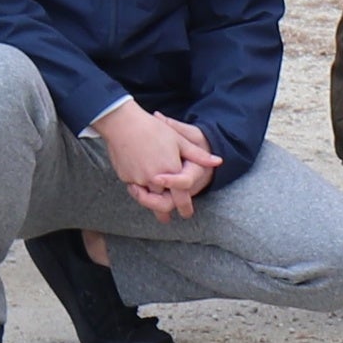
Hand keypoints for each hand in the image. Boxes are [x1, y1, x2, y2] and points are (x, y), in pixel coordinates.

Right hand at [98, 101, 220, 221]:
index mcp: (172, 169)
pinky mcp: (125, 177)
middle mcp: (155, 178)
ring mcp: (138, 179)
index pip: (181, 196)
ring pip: (146, 197)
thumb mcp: (179, 140)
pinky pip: (134, 187)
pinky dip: (138, 188)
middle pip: (162, 202)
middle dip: (163, 212)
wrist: (123, 124)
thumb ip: (198, 155)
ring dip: (150, 201)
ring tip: (151, 203)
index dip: (185, 207)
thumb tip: (218, 162)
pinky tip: (139, 185)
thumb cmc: (154, 130)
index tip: (186, 214)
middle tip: (165, 219)